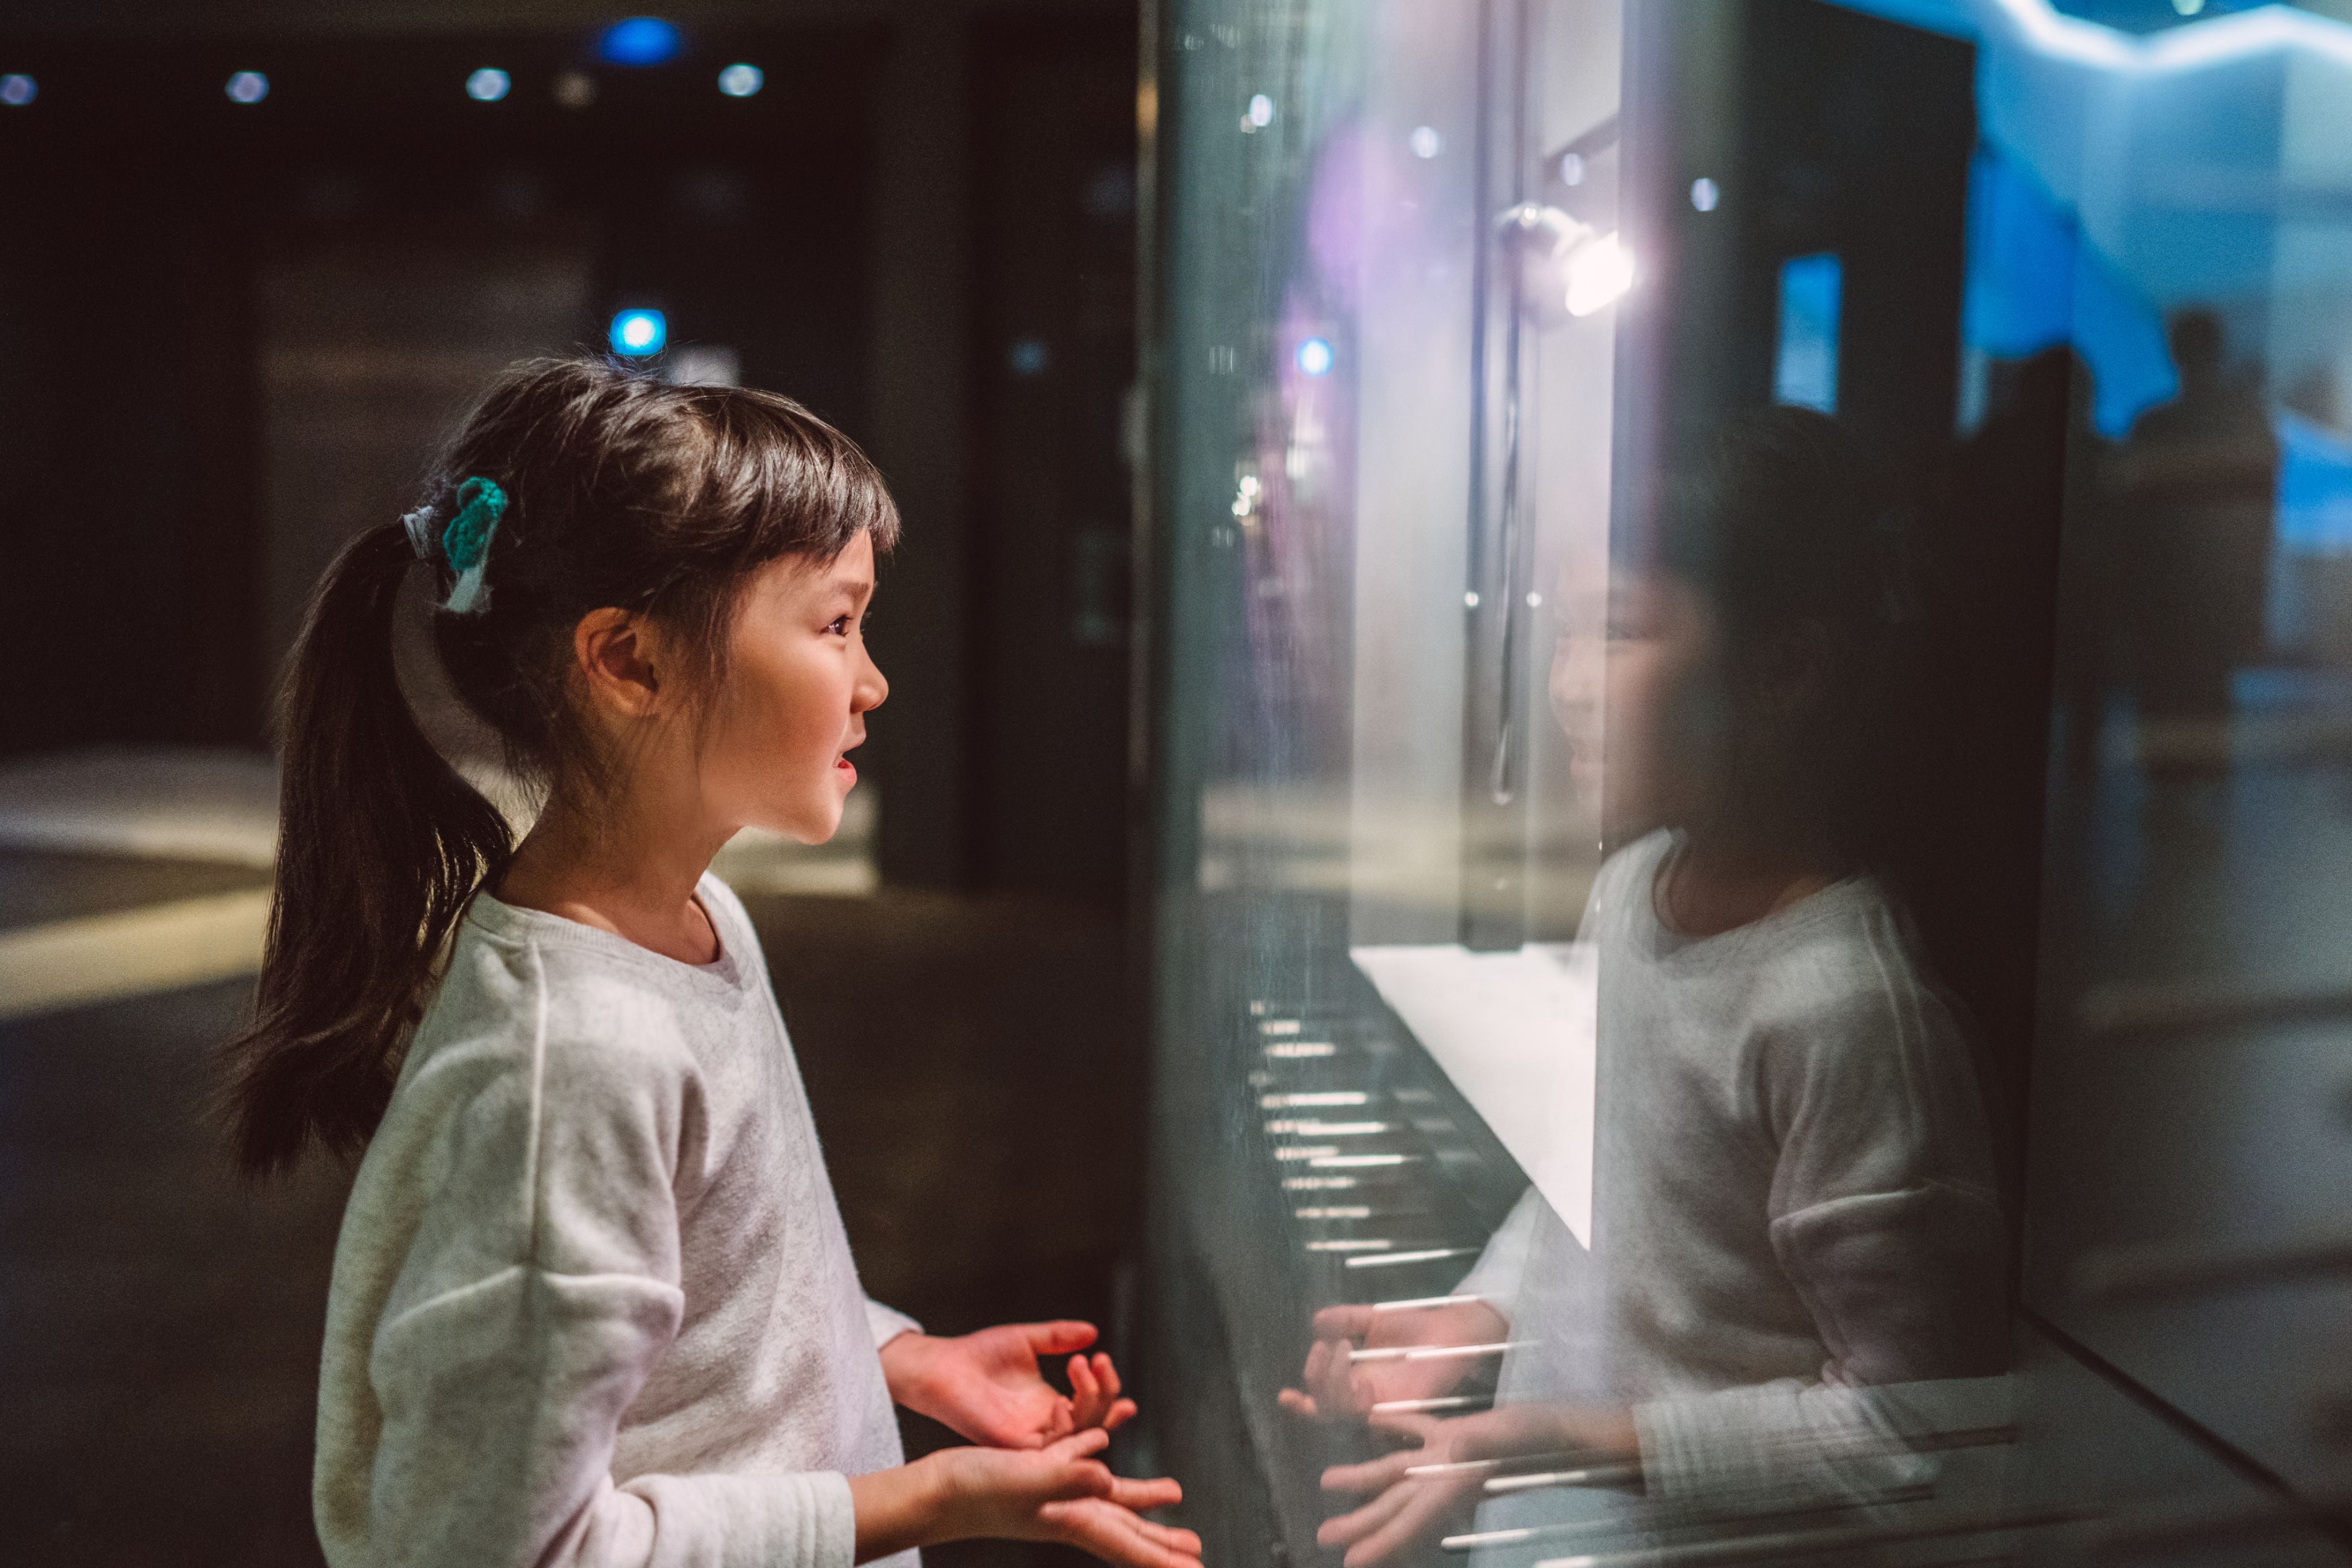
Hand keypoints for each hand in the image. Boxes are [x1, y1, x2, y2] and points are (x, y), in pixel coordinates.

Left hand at [882, 1322, 1136, 1447]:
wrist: (943, 1364)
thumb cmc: (979, 1353)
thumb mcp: (1027, 1339)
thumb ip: (1059, 1336)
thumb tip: (1093, 1331)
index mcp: (1050, 1403)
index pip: (1092, 1408)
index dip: (1111, 1395)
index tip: (1114, 1370)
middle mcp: (1045, 1424)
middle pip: (1094, 1422)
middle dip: (1105, 1393)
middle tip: (1099, 1361)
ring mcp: (1032, 1437)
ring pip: (1079, 1435)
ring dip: (1089, 1403)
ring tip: (1081, 1365)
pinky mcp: (1014, 1445)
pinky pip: (1050, 1449)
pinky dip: (1064, 1428)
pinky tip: (1062, 1402)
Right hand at [931, 1429, 1201, 1567]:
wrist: (932, 1491)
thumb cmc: (972, 1490)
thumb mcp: (1021, 1478)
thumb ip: (1062, 1476)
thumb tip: (1104, 1476)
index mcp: (1067, 1518)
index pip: (1125, 1542)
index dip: (1161, 1557)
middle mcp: (1064, 1513)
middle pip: (1125, 1529)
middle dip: (1161, 1541)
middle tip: (1196, 1549)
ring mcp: (1049, 1498)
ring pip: (1108, 1502)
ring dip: (1142, 1503)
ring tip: (1172, 1495)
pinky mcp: (1035, 1479)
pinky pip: (1080, 1472)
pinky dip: (1099, 1466)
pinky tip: (1104, 1453)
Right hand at [1278, 1299, 1510, 1422]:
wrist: (1452, 1329)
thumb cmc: (1415, 1326)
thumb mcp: (1373, 1318)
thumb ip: (1346, 1319)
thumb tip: (1316, 1322)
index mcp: (1353, 1379)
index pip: (1321, 1399)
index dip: (1300, 1405)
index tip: (1284, 1396)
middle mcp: (1363, 1397)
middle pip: (1323, 1408)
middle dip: (1315, 1379)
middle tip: (1324, 1347)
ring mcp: (1381, 1404)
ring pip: (1341, 1412)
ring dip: (1333, 1383)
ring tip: (1343, 1347)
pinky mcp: (1400, 1408)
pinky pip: (1372, 1415)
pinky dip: (1359, 1401)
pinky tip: (1364, 1381)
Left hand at [1315, 1403, 1637, 1567]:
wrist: (1571, 1435)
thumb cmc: (1545, 1440)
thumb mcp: (1515, 1438)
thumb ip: (1485, 1445)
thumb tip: (1458, 1447)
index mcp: (1456, 1485)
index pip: (1412, 1522)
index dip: (1380, 1544)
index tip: (1350, 1563)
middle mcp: (1446, 1478)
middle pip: (1394, 1506)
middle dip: (1361, 1523)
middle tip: (1324, 1537)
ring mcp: (1449, 1458)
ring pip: (1396, 1472)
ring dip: (1363, 1478)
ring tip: (1328, 1482)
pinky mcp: (1456, 1435)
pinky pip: (1413, 1433)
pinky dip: (1389, 1429)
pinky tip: (1367, 1423)